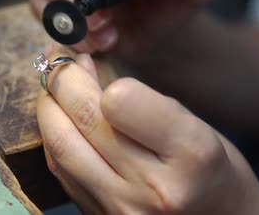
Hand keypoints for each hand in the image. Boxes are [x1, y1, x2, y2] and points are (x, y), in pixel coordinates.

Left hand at [36, 50, 258, 213]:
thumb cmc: (210, 169)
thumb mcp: (192, 124)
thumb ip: (139, 100)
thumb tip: (80, 68)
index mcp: (190, 153)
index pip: (118, 101)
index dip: (93, 77)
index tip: (84, 59)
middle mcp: (154, 187)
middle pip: (83, 120)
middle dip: (59, 80)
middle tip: (56, 59)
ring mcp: (122, 208)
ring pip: (60, 146)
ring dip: (48, 108)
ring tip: (53, 86)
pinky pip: (61, 170)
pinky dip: (54, 137)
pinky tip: (61, 120)